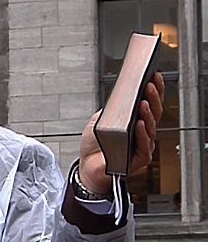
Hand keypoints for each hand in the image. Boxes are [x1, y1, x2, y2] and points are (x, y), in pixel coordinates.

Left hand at [79, 72, 164, 194]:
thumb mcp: (100, 120)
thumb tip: (121, 95)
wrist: (87, 165)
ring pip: (150, 127)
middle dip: (153, 97)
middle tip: (149, 84)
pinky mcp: (140, 158)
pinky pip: (144, 145)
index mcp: (135, 120)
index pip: (149, 103)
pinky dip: (141, 134)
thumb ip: (112, 109)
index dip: (154, 89)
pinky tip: (138, 124)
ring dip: (148, 113)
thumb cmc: (95, 144)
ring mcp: (142, 145)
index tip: (154, 75)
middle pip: (154, 112)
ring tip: (143, 102)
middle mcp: (142, 131)